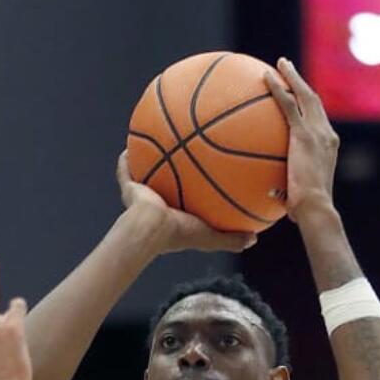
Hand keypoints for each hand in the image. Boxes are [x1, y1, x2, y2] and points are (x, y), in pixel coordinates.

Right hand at [116, 152, 254, 254]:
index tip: (204, 176)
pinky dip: (127, 159)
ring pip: (144, 174)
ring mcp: (141, 197)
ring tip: (157, 141)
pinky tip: (131, 144)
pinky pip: (126, 170)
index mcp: (175, 216)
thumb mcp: (210, 236)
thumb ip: (231, 238)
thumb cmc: (178, 233)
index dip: (193, 188)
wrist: (150, 229)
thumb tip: (253, 238)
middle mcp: (157, 205)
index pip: (186, 200)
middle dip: (172, 169)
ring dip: (148, 160)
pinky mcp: (128, 189)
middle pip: (165, 183)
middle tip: (181, 152)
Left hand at [264, 58, 338, 220]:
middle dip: (302, 82)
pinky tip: (265, 77)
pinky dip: (277, 88)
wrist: (316, 208)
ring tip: (280, 63)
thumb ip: (283, 190)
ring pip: (305, 95)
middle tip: (288, 69)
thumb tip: (269, 193)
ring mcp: (317, 132)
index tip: (299, 96)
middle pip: (314, 100)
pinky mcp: (304, 134)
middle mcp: (327, 134)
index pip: (318, 120)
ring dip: (292, 76)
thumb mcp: (296, 197)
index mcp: (328, 147)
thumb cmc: (306, 211)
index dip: (309, 106)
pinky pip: (288, 104)